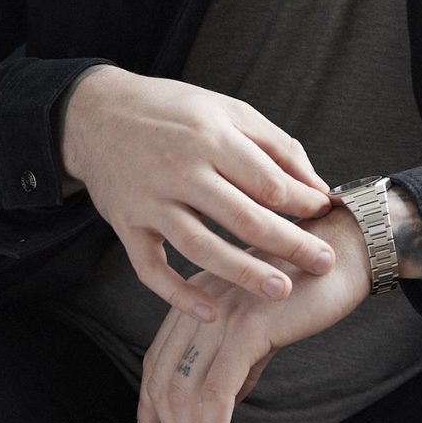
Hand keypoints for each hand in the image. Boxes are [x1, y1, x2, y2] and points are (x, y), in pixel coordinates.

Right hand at [61, 65, 338, 322]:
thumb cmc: (174, 111)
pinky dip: (178, 294)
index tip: (325, 215)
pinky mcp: (125, 225)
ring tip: (282, 291)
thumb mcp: (228, 110)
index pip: (266, 181)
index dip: (301, 202)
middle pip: (242, 217)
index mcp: (210, 137)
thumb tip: (318, 189)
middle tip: (324, 264)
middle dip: (289, 243)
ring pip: (200, 247)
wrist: (96, 113)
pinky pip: (151, 268)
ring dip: (243, 273)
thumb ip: (277, 147)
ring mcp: (149, 201)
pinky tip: (211, 312)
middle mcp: (179, 170)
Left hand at [133, 205, 373, 422]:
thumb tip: (226, 402)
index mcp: (201, 296)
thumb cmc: (315, 283)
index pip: (159, 356)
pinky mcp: (246, 329)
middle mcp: (202, 303)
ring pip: (185, 390)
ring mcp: (221, 315)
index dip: (149, 401)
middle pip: (165, 376)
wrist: (351, 250)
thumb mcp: (265, 324)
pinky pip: (216, 391)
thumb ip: (240, 359)